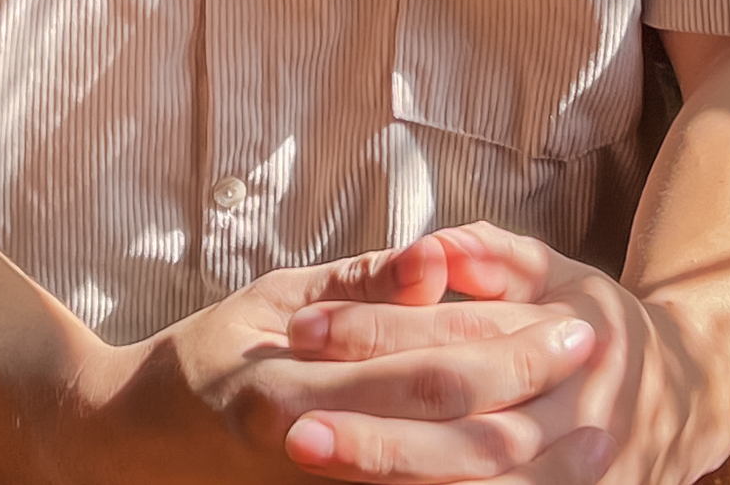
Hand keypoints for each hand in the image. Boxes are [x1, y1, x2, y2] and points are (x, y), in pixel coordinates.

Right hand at [64, 239, 608, 484]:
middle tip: (600, 363)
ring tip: (594, 426)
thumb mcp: (274, 302)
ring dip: (529, 460)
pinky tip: (526, 469)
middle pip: (456, 435)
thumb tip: (441, 265)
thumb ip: (362, 287)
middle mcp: (313, 454)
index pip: (432, 372)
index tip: (578, 321)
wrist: (128, 450)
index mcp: (297, 390)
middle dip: (537, 398)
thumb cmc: (203, 360)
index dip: (512, 347)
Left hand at [281, 225, 729, 484]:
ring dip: (396, 481)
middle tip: (291, 426)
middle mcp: (580, 423)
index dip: (377, 335)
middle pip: (465, 434)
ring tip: (312, 464)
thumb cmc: (596, 322)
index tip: (301, 327)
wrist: (687, 399)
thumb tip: (432, 245)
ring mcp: (579, 482)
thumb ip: (493, 255)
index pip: (457, 340)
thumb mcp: (557, 271)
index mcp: (573, 341)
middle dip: (375, 435)